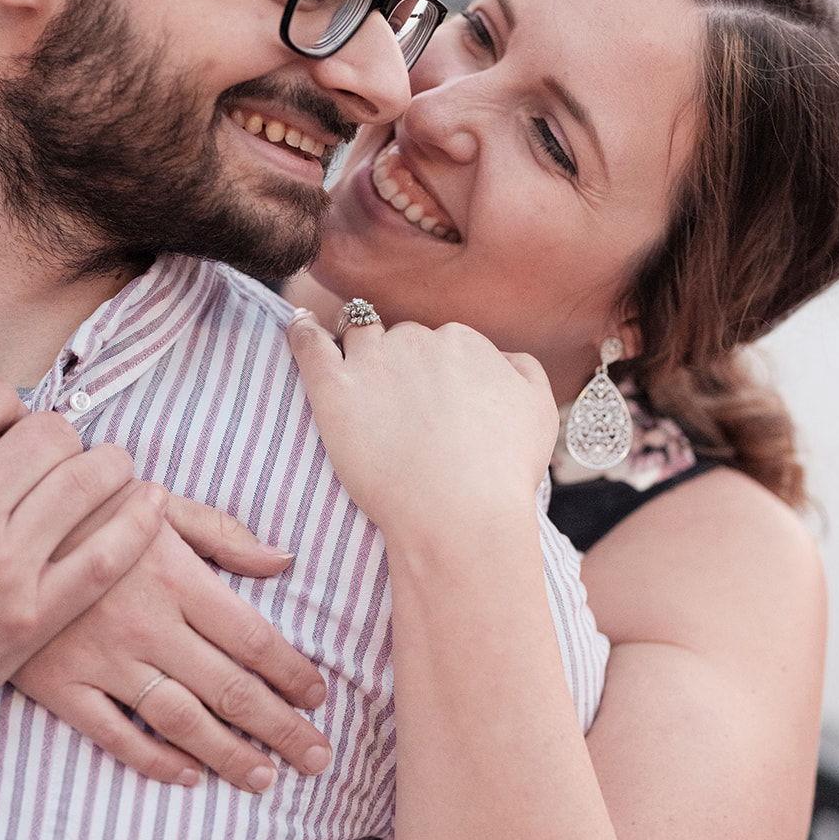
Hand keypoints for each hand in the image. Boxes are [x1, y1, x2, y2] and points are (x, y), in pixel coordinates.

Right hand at [0, 335, 161, 839]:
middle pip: (52, 431)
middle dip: (52, 435)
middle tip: (46, 454)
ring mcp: (2, 567)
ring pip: (89, 481)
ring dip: (104, 467)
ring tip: (102, 470)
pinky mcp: (29, 621)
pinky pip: (106, 557)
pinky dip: (138, 523)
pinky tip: (151, 503)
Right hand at [13, 500, 331, 793]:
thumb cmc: (89, 503)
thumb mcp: (160, 502)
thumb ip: (223, 533)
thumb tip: (285, 560)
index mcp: (177, 576)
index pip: (253, 638)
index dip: (293, 674)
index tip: (321, 699)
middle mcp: (148, 624)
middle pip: (229, 688)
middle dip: (280, 728)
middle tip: (318, 759)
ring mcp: (102, 659)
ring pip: (180, 720)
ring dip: (228, 754)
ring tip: (266, 778)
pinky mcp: (60, 684)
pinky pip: (115, 734)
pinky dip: (154, 761)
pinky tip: (188, 776)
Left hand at [284, 310, 557, 544]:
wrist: (460, 512)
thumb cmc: (502, 472)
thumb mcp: (538, 410)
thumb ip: (521, 368)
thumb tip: (500, 356)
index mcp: (464, 341)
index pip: (441, 341)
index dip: (435, 369)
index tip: (432, 400)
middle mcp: (418, 339)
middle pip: (400, 336)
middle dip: (398, 360)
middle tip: (398, 405)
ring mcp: (372, 361)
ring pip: (356, 331)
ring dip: (353, 342)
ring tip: (345, 359)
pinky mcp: (334, 388)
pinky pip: (309, 343)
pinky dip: (303, 331)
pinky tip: (300, 327)